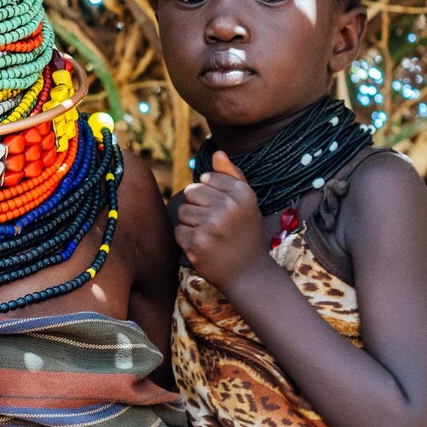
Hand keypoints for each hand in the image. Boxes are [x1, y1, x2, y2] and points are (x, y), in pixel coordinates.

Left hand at [175, 151, 270, 293]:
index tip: (225, 209)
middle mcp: (229, 206)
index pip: (207, 177)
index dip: (212, 194)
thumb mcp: (247, 203)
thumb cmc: (246, 233)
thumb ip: (232, 176)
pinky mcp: (197, 242)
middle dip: (199, 206)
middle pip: (191, 191)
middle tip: (216, 224)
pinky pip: (178, 230)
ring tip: (212, 235)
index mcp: (242, 193)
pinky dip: (187, 239)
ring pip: (183, 211)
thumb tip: (217, 152)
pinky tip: (204, 246)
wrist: (249, 273)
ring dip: (192, 224)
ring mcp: (212, 225)